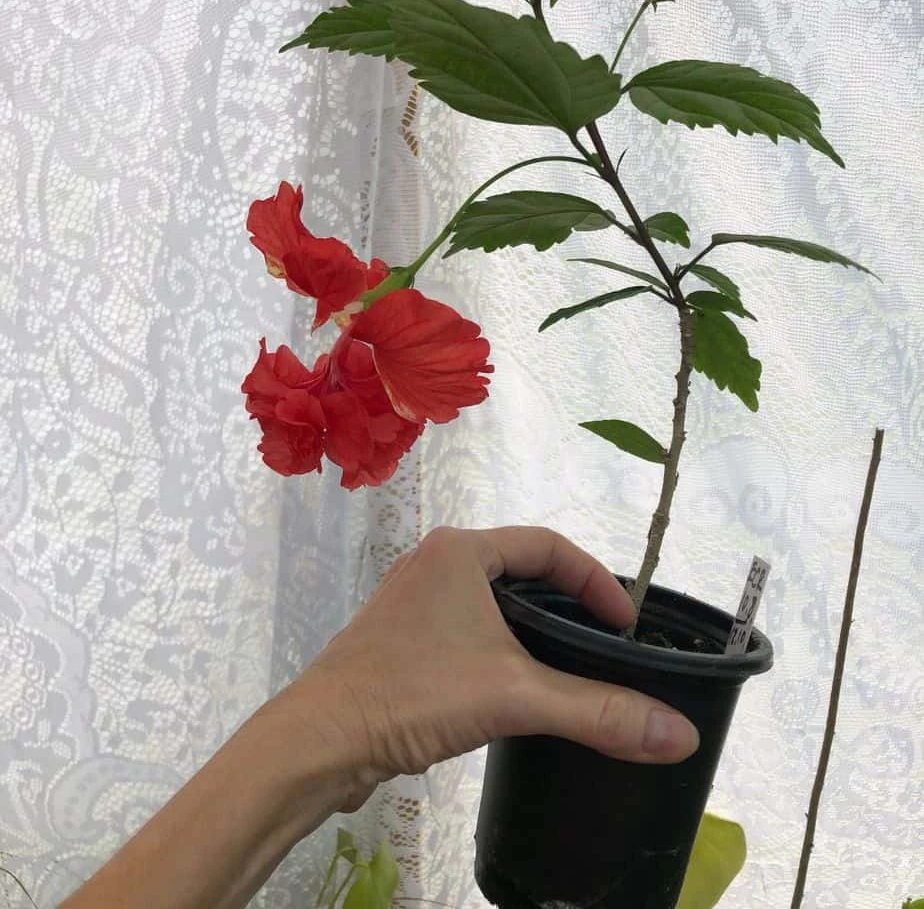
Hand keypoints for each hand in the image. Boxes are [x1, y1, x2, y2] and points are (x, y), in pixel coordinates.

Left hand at [292, 525, 699, 808]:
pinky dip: (503, 651)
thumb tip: (681, 734)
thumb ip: (599, 712)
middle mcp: (435, 563)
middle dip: (570, 605)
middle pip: (523, 571)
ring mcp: (413, 601)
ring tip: (573, 669)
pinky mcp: (400, 640)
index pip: (550, 546)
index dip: (597, 582)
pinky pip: (468, 631)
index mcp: (460, 550)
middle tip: (608, 647)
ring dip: (535, 631)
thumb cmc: (413, 693)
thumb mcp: (515, 696)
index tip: (628, 626)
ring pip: (493, 604)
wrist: (319, 740)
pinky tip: (518, 690)